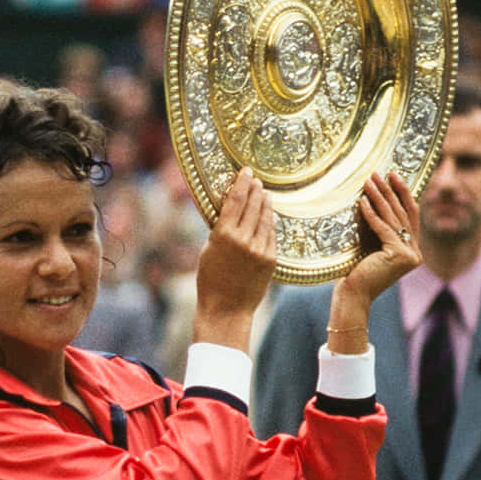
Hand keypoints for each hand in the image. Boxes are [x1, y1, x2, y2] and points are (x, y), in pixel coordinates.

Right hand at [194, 168, 275, 350]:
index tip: (246, 171)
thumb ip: (221, 228)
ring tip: (265, 193)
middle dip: (255, 190)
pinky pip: (271, 234)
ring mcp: (260, 249)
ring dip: (265, 203)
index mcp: (223, 234)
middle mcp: (243, 239)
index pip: (236, 200)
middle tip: (256, 178)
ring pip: (265, 218)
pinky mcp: (271, 259)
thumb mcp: (209, 248)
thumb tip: (233, 209)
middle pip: (252, 205)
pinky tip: (270, 215)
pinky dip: (270, 222)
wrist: (226, 308)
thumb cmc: (210, 278)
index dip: (242, 183)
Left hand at [327, 172, 423, 352]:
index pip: (409, 215)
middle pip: (403, 213)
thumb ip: (378, 228)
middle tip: (380, 172)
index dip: (402, 194)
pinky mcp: (398, 256)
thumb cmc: (355, 271)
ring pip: (393, 218)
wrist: (352, 295)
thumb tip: (370, 198)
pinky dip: (371, 214)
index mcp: (411, 250)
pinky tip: (361, 200)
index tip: (393, 175)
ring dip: (379, 197)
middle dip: (391, 190)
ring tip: (369, 180)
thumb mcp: (370, 244)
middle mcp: (415, 253)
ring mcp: (410, 255)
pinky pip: (383, 229)